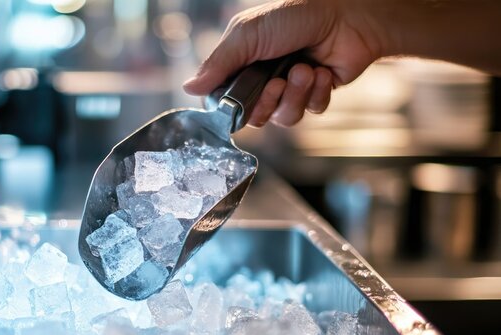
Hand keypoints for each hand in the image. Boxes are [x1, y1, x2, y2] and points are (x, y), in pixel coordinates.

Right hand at [183, 0, 385, 127]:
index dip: (229, 108)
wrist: (346, 16)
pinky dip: (316, 93)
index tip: (235, 104)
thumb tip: (188, 88)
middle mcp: (264, 79)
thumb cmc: (294, 18)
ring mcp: (290, 88)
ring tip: (306, 70)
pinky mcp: (315, 94)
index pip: (224, 100)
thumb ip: (218, 63)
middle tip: (276, 83)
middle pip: (253, 116)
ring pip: (283, 118)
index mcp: (242, 63)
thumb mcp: (247, 35)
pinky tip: (322, 72)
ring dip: (295, 96)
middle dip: (266, 103)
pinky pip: (310, 111)